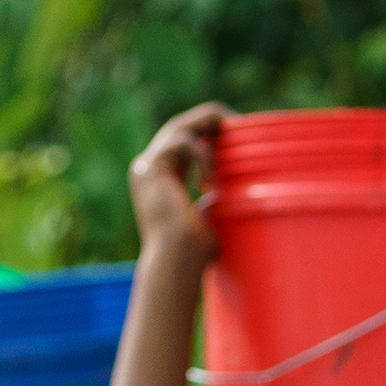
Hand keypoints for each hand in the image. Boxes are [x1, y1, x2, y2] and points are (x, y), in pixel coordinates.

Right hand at [128, 103, 230, 260]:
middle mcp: (149, 169)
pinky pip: (183, 141)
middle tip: (238, 125)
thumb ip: (213, 201)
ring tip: (232, 136)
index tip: (237, 139)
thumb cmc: (195, 252)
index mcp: (161, 179)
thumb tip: (231, 194)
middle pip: (180, 126)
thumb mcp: (208, 217)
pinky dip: (203, 155)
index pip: (184, 142)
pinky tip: (210, 182)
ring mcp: (147, 167)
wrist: (176, 262)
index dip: (210, 136)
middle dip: (210, 123)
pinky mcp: (150, 167)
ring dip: (209, 127)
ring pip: (180, 126)